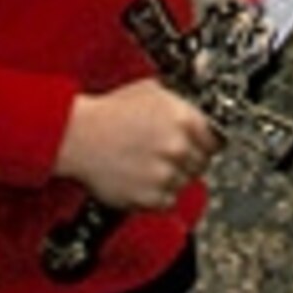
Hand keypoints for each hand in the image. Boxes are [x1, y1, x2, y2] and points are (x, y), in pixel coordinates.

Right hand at [54, 77, 218, 212]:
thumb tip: (197, 116)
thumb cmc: (108, 112)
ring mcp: (165, 174)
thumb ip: (179, 105)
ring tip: (148, 166)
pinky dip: (157, 195)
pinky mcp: (149, 197)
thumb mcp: (150, 91)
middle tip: (165, 157)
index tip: (198, 147)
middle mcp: (178, 148)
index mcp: (184, 120)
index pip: (214, 142)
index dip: (204, 144)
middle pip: (200, 165)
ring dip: (170, 178)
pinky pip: (166, 202)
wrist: (78, 136)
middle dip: (186, 161)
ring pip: (183, 184)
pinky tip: (142, 180)